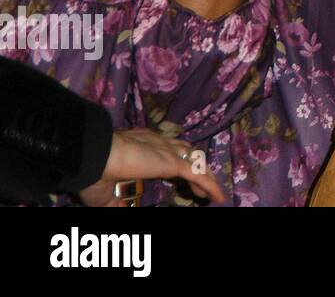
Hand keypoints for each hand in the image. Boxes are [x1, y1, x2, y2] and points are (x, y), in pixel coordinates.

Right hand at [79, 130, 225, 206]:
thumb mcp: (106, 197)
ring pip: (196, 161)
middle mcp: (158, 145)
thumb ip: (120, 204)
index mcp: (142, 147)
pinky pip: (198, 174)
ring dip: (206, 176)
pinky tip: (218, 197)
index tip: (180, 178)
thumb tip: (126, 211)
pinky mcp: (173, 162)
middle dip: (196, 167)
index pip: (167, 152)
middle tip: (200, 186)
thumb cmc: (95, 175)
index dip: (177, 163)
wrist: (95, 158)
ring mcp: (167, 152)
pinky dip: (210, 185)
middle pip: (186, 152)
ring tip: (212, 192)